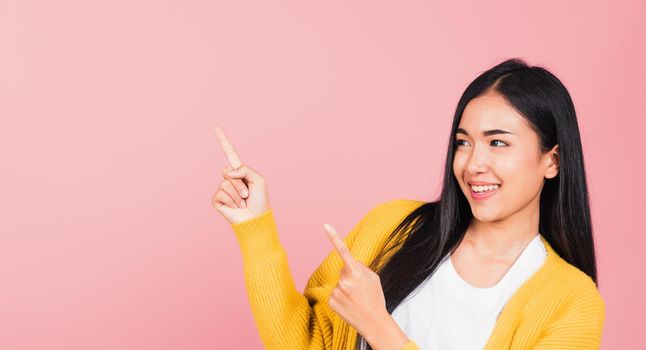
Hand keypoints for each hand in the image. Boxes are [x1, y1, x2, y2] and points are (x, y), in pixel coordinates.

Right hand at [211, 126, 269, 223]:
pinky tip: (235, 207)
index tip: (216, 127)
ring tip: (243, 202)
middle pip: (227, 171)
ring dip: (237, 194)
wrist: (256, 219)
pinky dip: (231, 201)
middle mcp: (230, 179)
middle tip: (247, 195)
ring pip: (225, 184)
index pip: (230, 154)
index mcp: (240, 172)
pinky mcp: (217, 200)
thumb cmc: (260, 200)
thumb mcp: (258, 179)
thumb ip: (244, 169)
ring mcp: (222, 190)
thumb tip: (227, 172)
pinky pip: (220, 194)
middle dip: (240, 183)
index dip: (223, 141)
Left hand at [323, 223, 389, 340]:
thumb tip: (348, 264)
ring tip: (356, 300)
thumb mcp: (374, 279)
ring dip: (346, 289)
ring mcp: (336, 292)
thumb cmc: (375, 299)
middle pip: (344, 271)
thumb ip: (361, 267)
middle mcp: (344, 280)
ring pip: (339, 283)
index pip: (343, 251)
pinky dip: (341, 299)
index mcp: (356, 272)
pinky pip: (334, 294)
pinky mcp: (331, 301)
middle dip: (350, 277)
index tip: (325, 225)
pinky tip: (349, 306)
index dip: (334, 237)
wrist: (374, 322)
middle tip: (361, 291)